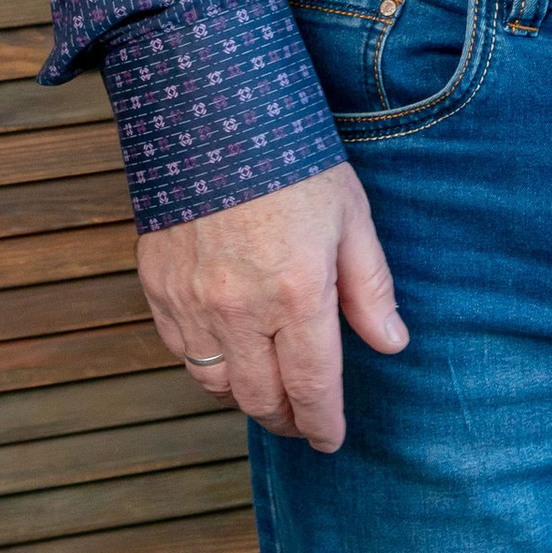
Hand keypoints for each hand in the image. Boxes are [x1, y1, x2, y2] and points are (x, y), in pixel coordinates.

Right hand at [138, 162, 405, 451]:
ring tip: (269, 392)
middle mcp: (239, 311)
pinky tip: (228, 356)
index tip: (332, 439)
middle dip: (287, 419)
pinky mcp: (159, 290)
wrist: (210, 113)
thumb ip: (370, 288)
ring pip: (216, 385)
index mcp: (296, 294)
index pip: (313, 386)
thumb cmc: (292, 161)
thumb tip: (392, 343)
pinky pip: (182, 353)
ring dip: (246, 398)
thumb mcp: (350, 216)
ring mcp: (192, 304)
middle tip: (304, 422)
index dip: (324, 423)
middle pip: (262, 399)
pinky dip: (206, 366)